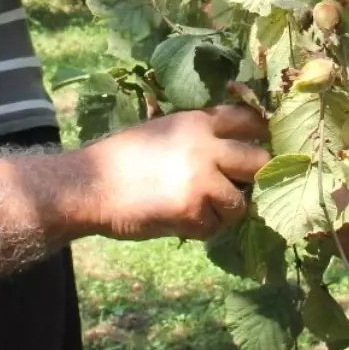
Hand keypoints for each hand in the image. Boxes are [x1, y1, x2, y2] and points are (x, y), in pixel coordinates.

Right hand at [79, 106, 268, 240]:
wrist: (87, 186)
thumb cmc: (119, 159)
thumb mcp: (159, 132)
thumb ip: (195, 136)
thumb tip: (234, 149)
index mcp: (195, 122)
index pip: (249, 120)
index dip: (261, 134)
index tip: (261, 147)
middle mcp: (204, 146)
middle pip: (259, 161)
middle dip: (253, 177)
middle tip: (235, 187)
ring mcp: (201, 179)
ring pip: (241, 202)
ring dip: (224, 210)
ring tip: (195, 208)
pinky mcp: (194, 210)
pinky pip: (215, 226)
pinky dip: (199, 228)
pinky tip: (175, 219)